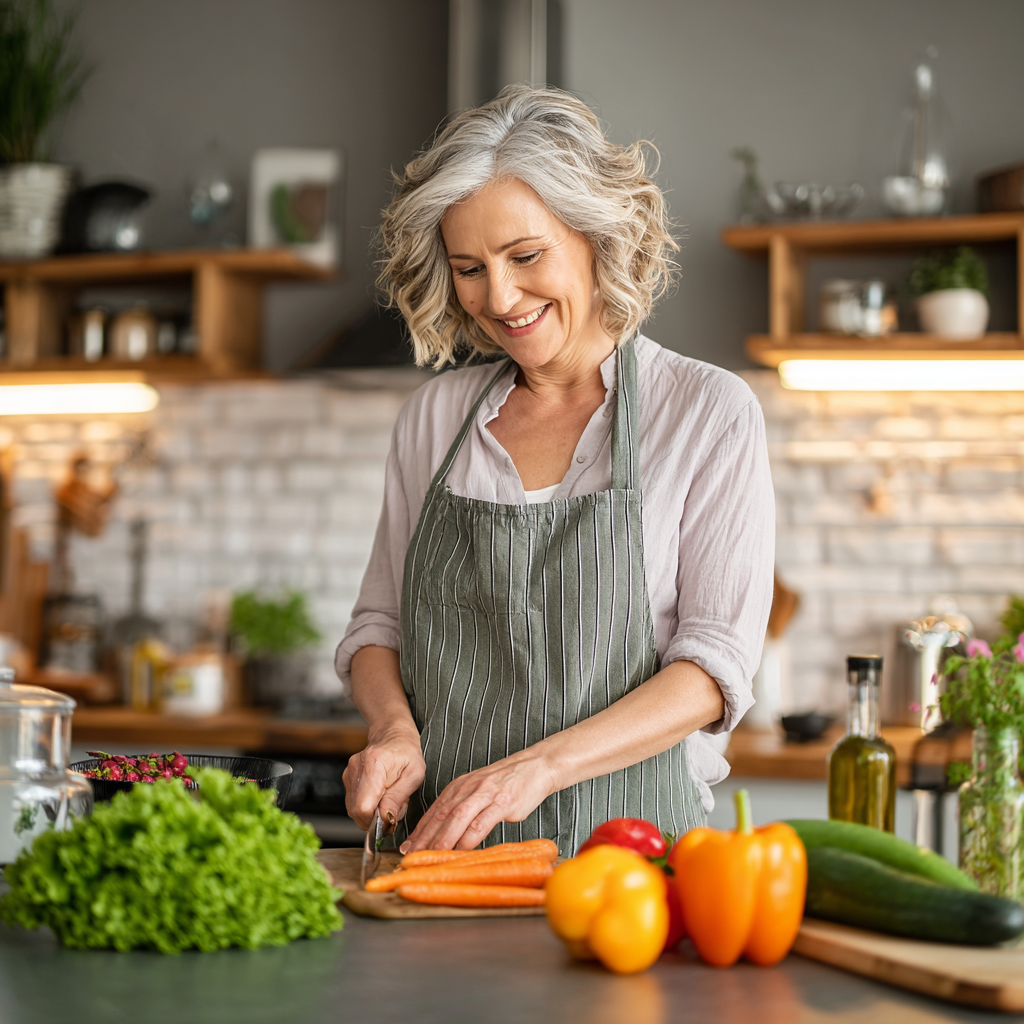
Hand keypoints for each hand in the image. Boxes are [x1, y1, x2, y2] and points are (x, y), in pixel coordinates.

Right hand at [343, 728, 424, 831]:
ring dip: (371, 812)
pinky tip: (380, 795)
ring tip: (388, 798)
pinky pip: (354, 802)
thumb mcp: (414, 775)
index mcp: (374, 764)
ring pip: (354, 809)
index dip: (374, 820)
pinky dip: (367, 805)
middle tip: (392, 808)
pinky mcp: (347, 778)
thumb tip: (385, 819)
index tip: (389, 819)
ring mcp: (349, 772)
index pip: (363, 806)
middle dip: (374, 818)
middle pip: (355, 810)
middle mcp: (356, 768)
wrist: (393, 735)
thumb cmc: (407, 753)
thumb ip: (398, 798)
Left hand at [401, 749, 556, 852]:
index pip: (433, 812)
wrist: (534, 767)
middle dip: (424, 838)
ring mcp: (484, 794)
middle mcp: (467, 788)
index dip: (419, 832)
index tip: (406, 849)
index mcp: (458, 787)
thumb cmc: (506, 783)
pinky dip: (468, 838)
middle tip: (411, 857)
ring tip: (431, 857)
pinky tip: (461, 851)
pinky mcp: (502, 801)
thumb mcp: (477, 791)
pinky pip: (481, 822)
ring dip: (442, 839)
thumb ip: (461, 809)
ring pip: (457, 818)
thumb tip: (442, 835)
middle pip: (441, 816)